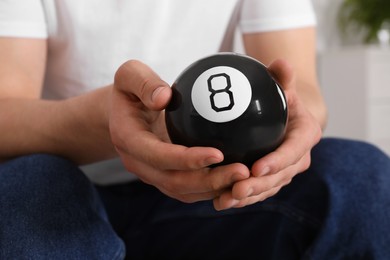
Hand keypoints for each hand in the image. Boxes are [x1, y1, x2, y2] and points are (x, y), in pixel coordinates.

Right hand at [109, 60, 249, 202]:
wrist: (122, 114)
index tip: (219, 153)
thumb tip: (165, 97)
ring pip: (185, 191)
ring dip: (216, 188)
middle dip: (210, 181)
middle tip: (243, 171)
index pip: (159, 157)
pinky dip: (213, 188)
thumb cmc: (130, 90)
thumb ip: (143, 82)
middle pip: (176, 182)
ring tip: (246, 178)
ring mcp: (152, 174)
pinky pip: (190, 189)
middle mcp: (139, 164)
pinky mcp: (164, 177)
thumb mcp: (129, 75)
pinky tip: (237, 178)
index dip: (188, 159)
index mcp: (129, 140)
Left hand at [214, 59, 321, 209]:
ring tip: (224, 200)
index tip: (257, 167)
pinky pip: (257, 190)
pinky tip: (219, 200)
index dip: (278, 161)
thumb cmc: (280, 96)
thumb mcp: (281, 84)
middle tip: (236, 189)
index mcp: (305, 135)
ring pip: (267, 188)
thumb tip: (281, 62)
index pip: (293, 150)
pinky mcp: (271, 178)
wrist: (281, 113)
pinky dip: (241, 197)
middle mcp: (298, 157)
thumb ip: (282, 76)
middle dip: (259, 186)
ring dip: (247, 197)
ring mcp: (284, 170)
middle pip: (280, 176)